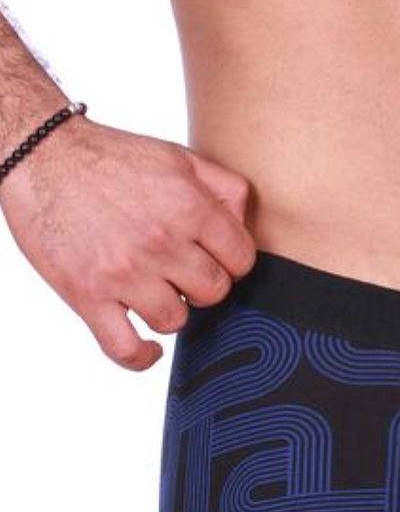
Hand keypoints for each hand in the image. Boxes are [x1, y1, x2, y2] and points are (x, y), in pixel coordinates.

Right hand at [0, 115, 256, 370]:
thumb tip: (246, 227)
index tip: (212, 261)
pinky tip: (148, 348)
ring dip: (168, 310)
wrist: (41, 154)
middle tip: (179, 272)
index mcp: (189, 206)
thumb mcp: (179, 157)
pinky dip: (140, 356)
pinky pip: (126, 348)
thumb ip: (224, 188)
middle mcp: (161, 241)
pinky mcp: (88, 295)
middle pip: (214, 293)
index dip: (230, 264)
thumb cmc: (111, 159)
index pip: (241, 261)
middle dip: (201, 285)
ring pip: (176, 320)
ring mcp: (124, 272)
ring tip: (151, 289)